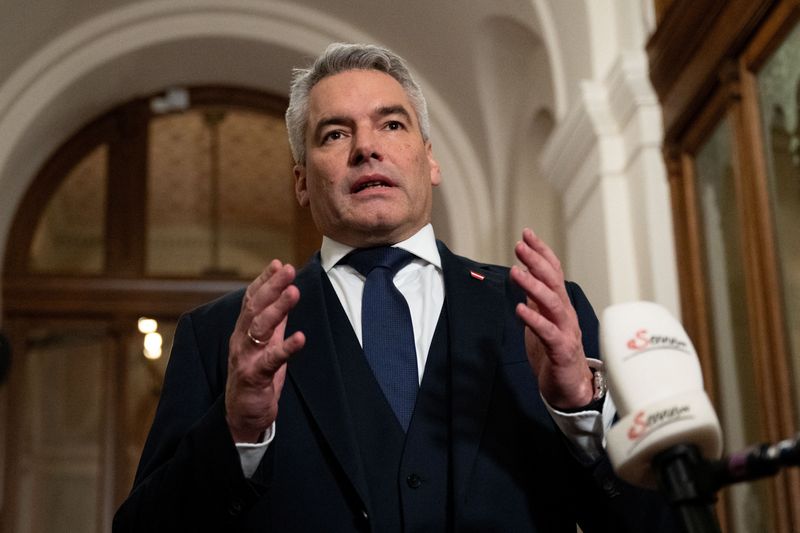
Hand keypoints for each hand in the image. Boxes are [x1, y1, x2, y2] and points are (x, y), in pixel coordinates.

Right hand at [225, 260, 305, 442]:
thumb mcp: (266, 344)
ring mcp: (246, 357)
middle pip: (254, 308)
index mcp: (244, 330)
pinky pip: (270, 360)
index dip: (264, 280)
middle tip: (288, 270)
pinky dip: (286, 347)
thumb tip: (286, 294)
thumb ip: (274, 321)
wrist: (242, 415)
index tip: (279, 264)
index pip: (252, 299)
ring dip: (277, 309)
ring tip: (294, 293)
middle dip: (271, 287)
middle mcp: (241, 340)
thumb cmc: (255, 377)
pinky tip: (301, 337)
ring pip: (259, 328)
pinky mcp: (254, 376)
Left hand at [510, 228, 592, 409]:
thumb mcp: (541, 320)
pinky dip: (534, 320)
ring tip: (516, 272)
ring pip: (552, 303)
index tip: (527, 234)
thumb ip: (536, 300)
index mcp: (559, 305)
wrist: (570, 389)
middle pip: (553, 281)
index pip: (553, 272)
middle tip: (520, 245)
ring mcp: (565, 331)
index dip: (541, 252)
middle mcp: (565, 314)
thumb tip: (524, 276)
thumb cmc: (554, 354)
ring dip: (534, 286)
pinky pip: (548, 332)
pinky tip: (519, 309)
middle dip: (537, 261)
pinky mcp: (561, 351)